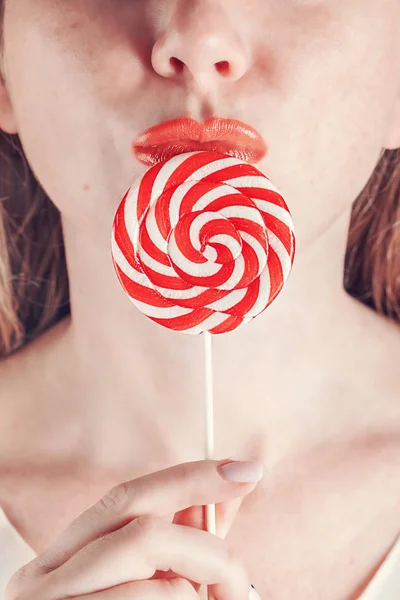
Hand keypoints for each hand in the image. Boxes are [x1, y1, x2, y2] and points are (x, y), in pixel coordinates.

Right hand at [6, 459, 260, 599]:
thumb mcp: (138, 588)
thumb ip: (176, 546)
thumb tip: (225, 498)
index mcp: (60, 560)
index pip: (127, 497)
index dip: (190, 479)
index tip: (244, 470)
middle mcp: (43, 583)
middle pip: (143, 532)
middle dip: (208, 546)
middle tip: (240, 580)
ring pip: (157, 581)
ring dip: (200, 595)